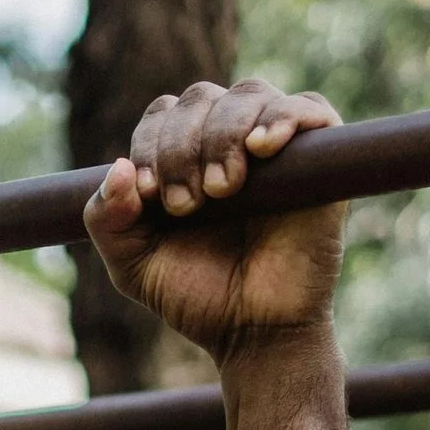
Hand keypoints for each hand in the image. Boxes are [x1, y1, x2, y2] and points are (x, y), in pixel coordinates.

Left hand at [81, 79, 343, 360]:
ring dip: (224, 134)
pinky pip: (309, 107)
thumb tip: (119, 168)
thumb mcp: (134, 264)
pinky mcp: (321, 160)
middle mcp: (230, 140)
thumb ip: (107, 219)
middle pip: (202, 97)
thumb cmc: (199, 297)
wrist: (256, 334)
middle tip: (186, 204)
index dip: (151, 143)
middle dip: (183, 145)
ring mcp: (277, 147)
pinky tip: (261, 147)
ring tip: (223, 188)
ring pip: (249, 95)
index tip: (151, 195)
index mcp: (185, 155)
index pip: (163, 114)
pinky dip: (284, 116)